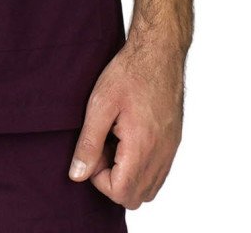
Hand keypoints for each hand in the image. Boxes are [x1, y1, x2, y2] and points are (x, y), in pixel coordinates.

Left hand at [68, 37, 184, 209]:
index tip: (93, 151)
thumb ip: (88, 143)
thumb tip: (77, 175)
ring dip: (127, 176)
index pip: (121, 193)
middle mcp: (161, 155)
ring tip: (114, 142)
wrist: (159, 52)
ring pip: (149, 188)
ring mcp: (170, 150)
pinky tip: (128, 138)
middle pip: (135, 197)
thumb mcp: (99, 104)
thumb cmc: (129, 73)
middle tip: (102, 147)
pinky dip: (140, 167)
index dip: (99, 179)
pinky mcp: (173, 143)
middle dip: (113, 181)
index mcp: (142, 147)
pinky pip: (158, 173)